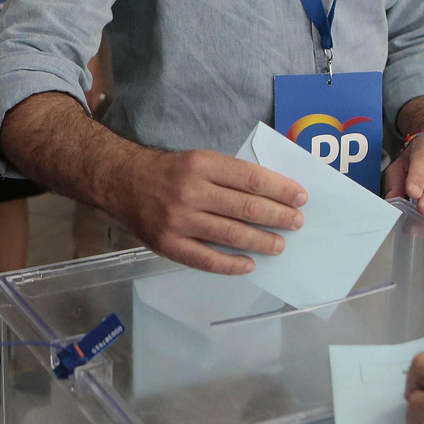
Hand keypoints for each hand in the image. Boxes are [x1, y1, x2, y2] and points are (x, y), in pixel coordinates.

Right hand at [104, 147, 306, 273]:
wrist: (123, 181)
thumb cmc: (168, 171)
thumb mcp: (198, 159)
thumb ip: (229, 175)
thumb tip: (272, 193)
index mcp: (202, 165)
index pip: (251, 179)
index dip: (281, 189)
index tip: (300, 197)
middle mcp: (192, 191)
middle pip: (247, 208)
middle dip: (279, 216)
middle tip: (297, 222)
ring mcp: (180, 220)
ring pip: (232, 235)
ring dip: (262, 241)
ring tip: (280, 245)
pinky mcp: (169, 244)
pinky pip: (207, 259)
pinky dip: (232, 265)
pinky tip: (249, 265)